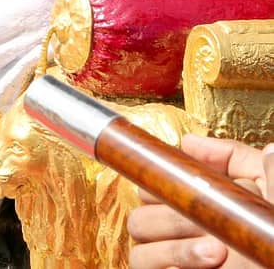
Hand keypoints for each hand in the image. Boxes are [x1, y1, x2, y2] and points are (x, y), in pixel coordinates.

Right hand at [128, 135, 273, 268]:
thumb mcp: (270, 194)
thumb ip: (237, 160)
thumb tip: (190, 142)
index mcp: (194, 202)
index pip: (154, 174)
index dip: (165, 171)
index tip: (193, 177)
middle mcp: (176, 225)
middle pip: (141, 196)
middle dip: (173, 201)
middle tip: (208, 213)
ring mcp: (166, 252)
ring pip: (138, 224)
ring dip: (175, 230)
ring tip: (218, 245)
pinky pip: (141, 257)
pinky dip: (174, 254)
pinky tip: (211, 258)